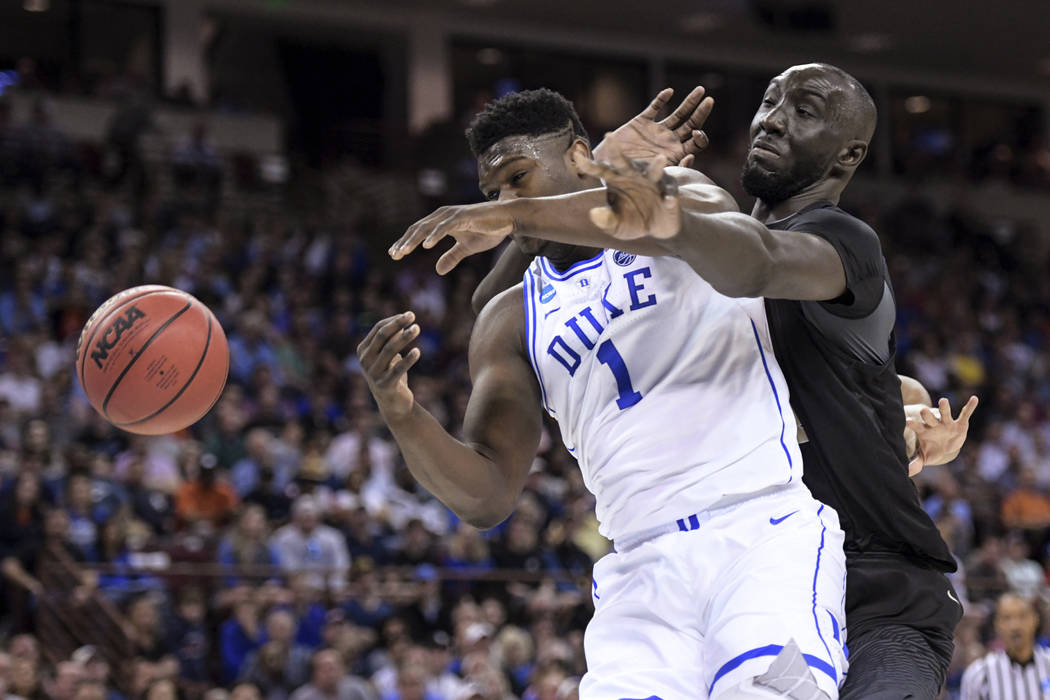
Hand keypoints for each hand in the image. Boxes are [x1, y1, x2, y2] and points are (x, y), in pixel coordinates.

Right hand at [356, 312, 421, 420]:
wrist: (393, 403)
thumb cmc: (391, 374)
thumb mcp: (390, 355)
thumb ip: (392, 340)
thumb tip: (402, 322)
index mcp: (363, 350)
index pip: (378, 329)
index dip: (394, 320)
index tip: (409, 314)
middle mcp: (364, 360)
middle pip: (381, 336)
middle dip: (397, 324)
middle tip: (412, 316)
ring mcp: (373, 373)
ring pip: (389, 350)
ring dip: (404, 337)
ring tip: (417, 328)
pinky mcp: (384, 385)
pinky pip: (397, 370)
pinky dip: (408, 359)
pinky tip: (417, 351)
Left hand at [390, 202, 515, 274]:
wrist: (508, 219)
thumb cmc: (488, 230)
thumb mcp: (467, 248)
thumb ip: (452, 257)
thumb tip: (438, 270)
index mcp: (442, 222)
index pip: (419, 232)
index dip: (405, 242)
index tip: (394, 255)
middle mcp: (444, 215)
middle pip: (418, 229)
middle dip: (404, 242)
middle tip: (394, 255)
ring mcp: (453, 215)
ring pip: (428, 227)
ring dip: (414, 239)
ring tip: (404, 251)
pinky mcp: (464, 216)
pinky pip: (446, 226)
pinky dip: (435, 235)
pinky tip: (426, 245)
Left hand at [573, 149, 680, 239]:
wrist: (658, 228)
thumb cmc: (633, 222)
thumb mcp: (617, 226)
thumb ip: (605, 221)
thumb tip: (593, 214)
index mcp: (616, 180)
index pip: (599, 170)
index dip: (588, 164)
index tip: (576, 156)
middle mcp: (633, 175)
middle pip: (623, 162)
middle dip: (615, 150)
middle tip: (608, 136)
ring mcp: (653, 181)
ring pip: (655, 172)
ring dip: (657, 166)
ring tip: (661, 159)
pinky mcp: (670, 191)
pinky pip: (670, 192)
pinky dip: (669, 196)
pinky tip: (668, 201)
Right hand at [593, 86, 712, 168]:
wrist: (606, 169)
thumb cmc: (630, 179)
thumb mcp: (653, 177)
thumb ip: (673, 169)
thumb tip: (690, 157)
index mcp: (675, 155)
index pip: (696, 144)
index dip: (700, 137)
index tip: (696, 132)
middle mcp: (669, 141)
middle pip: (692, 125)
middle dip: (701, 113)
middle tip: (709, 101)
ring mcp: (657, 130)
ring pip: (678, 114)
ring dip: (689, 102)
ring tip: (701, 90)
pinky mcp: (642, 122)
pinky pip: (654, 107)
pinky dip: (661, 99)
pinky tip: (669, 92)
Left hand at [906, 396, 978, 475]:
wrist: (945, 447)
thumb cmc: (931, 449)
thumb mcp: (924, 456)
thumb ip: (916, 462)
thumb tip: (907, 473)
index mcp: (924, 431)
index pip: (917, 427)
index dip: (913, 424)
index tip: (907, 421)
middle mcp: (934, 425)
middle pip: (929, 418)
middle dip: (927, 415)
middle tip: (923, 410)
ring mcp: (947, 423)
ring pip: (944, 414)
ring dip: (944, 408)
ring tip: (943, 400)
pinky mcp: (960, 423)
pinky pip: (965, 414)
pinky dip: (970, 407)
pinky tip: (974, 398)